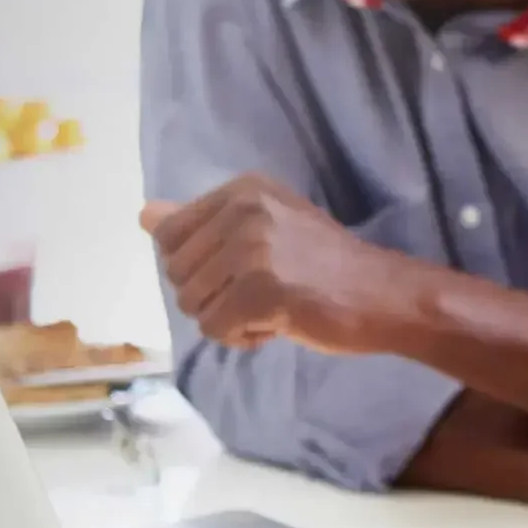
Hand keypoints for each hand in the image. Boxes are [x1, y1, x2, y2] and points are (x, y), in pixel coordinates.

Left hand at [139, 174, 411, 354]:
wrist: (383, 294)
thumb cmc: (325, 264)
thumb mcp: (265, 226)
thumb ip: (203, 222)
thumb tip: (144, 214)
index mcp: (243, 190)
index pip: (170, 233)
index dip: (196, 267)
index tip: (239, 271)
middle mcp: (244, 210)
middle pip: (177, 272)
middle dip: (210, 295)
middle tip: (258, 294)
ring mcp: (252, 249)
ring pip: (191, 303)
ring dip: (224, 318)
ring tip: (268, 309)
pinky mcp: (261, 290)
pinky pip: (214, 328)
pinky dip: (240, 338)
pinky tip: (274, 326)